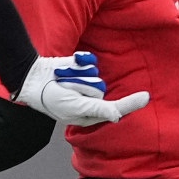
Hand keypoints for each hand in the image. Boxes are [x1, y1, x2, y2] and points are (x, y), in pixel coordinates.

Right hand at [15, 52, 149, 126]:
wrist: (33, 78)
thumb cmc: (51, 98)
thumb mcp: (75, 107)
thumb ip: (99, 109)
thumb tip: (118, 116)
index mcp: (90, 114)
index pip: (114, 109)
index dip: (129, 104)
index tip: (145, 97)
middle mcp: (92, 98)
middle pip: (102, 89)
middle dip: (85, 88)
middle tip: (68, 91)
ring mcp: (88, 83)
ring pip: (96, 76)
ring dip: (79, 78)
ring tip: (63, 81)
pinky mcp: (84, 69)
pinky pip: (91, 63)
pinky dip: (80, 65)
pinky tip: (67, 70)